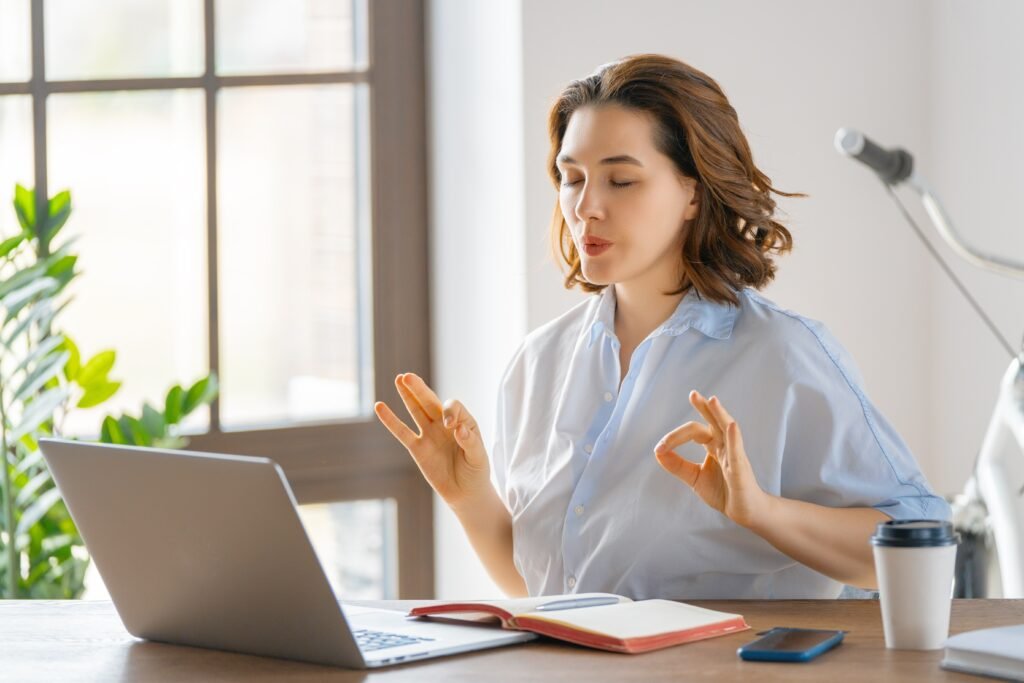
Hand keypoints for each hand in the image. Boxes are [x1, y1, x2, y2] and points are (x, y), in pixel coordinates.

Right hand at [374, 373, 490, 510]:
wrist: (465, 493)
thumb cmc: (476, 472)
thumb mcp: (478, 458)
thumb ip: (471, 442)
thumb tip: (459, 429)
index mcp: (463, 421)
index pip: (452, 407)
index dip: (449, 412)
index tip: (450, 427)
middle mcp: (444, 424)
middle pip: (430, 401)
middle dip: (419, 389)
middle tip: (407, 376)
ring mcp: (429, 434)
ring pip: (416, 410)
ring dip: (407, 395)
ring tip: (398, 379)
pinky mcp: (417, 449)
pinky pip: (402, 432)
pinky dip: (391, 420)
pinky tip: (380, 407)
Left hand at [653, 390, 768, 527]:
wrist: (744, 512)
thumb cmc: (722, 491)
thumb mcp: (694, 477)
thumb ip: (676, 464)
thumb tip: (657, 451)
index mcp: (713, 445)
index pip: (693, 432)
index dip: (675, 437)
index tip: (659, 448)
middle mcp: (724, 445)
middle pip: (713, 422)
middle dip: (704, 408)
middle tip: (693, 394)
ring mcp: (734, 455)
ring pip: (727, 430)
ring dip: (720, 414)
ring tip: (712, 400)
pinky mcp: (741, 468)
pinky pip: (737, 451)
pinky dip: (734, 438)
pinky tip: (731, 426)